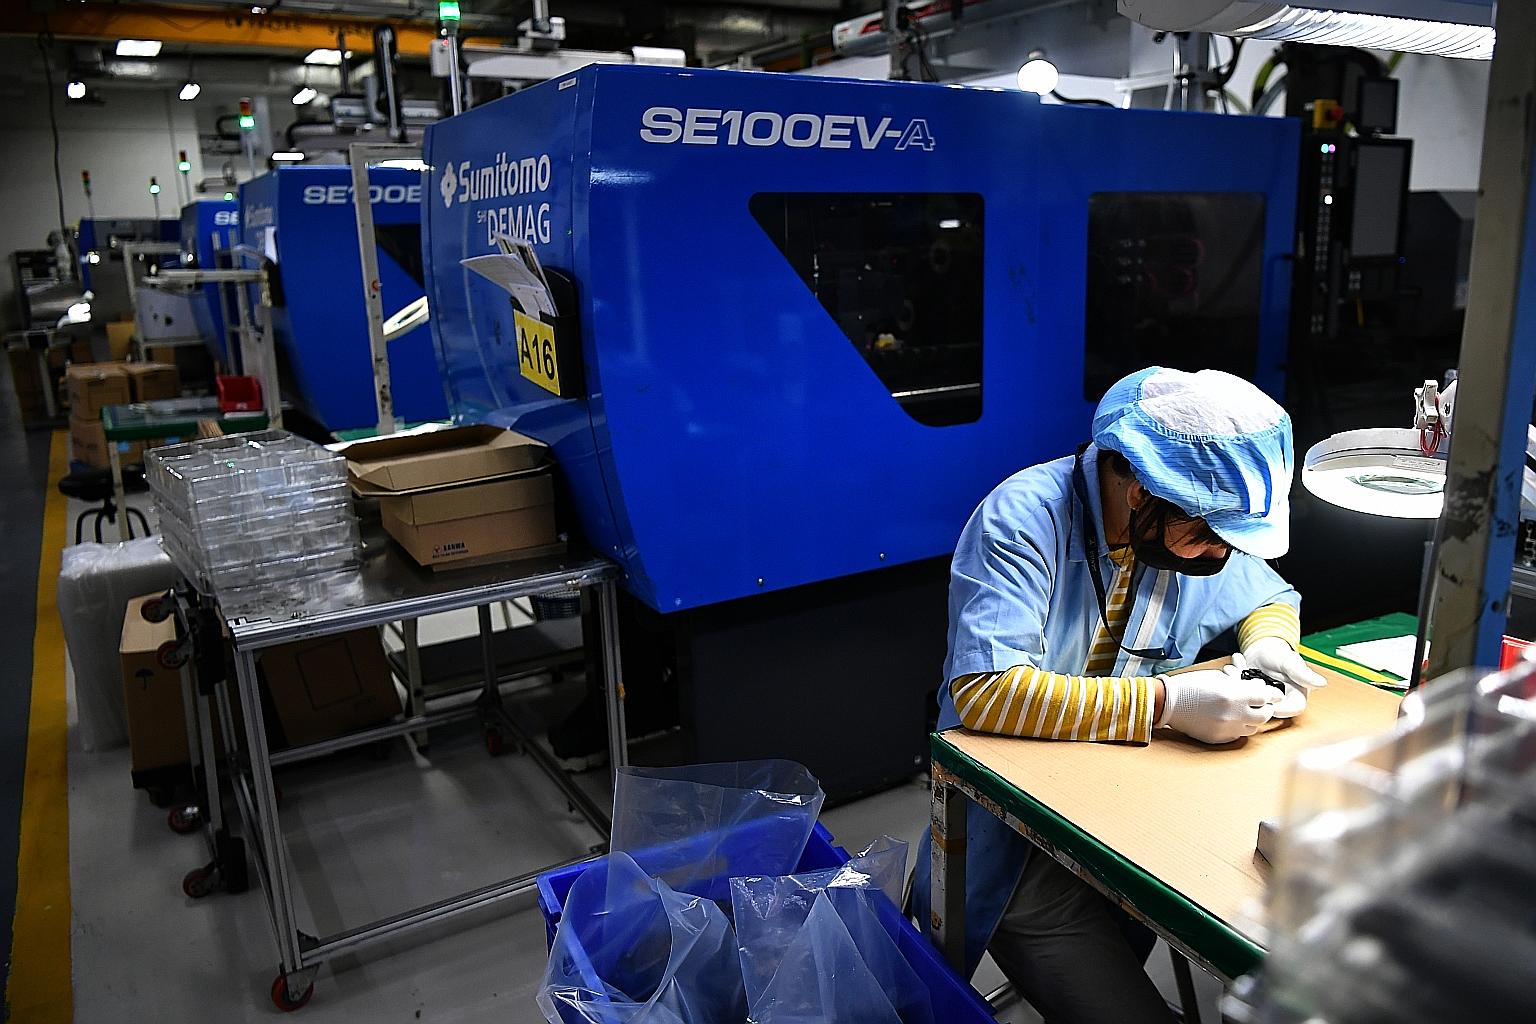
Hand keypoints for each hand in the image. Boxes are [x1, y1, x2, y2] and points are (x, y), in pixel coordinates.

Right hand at [1157, 667, 1278, 744]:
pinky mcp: (1219, 739)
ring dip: (1253, 719)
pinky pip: (1238, 735)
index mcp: (1234, 695)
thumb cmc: (1190, 686)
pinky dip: (1239, 727)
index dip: (1270, 694)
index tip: (1272, 694)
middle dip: (1265, 708)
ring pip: (1253, 728)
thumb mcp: (1217, 678)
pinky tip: (1231, 720)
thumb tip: (1256, 689)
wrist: (1168, 703)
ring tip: (1245, 712)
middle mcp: (1234, 714)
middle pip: (1264, 715)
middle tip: (1262, 704)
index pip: (1265, 697)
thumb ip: (1239, 685)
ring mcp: (1227, 729)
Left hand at [1236, 637, 1326, 718]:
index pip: (1288, 710)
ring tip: (1231, 669)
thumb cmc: (1279, 653)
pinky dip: (1232, 680)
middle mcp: (1279, 702)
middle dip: (1250, 693)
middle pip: (1266, 707)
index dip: (1274, 706)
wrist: (1263, 647)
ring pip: (1250, 702)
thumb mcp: (1289, 662)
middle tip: (1238, 675)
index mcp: (1294, 697)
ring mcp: (1262, 699)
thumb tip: (1320, 683)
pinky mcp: (1249, 695)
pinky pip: (1239, 694)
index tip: (1261, 694)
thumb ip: (1302, 673)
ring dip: (1237, 685)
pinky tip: (1231, 666)